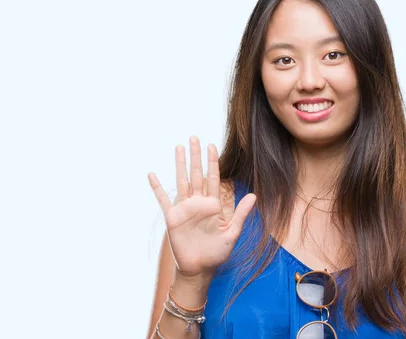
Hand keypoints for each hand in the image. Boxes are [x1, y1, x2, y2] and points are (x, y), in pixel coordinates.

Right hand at [148, 136, 256, 280]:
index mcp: (212, 205)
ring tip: (178, 148)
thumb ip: (241, 214)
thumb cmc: (217, 252)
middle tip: (194, 138)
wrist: (199, 268)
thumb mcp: (232, 233)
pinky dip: (157, 188)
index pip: (212, 179)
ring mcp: (184, 208)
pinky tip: (152, 175)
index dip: (212, 162)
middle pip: (196, 174)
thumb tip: (253, 195)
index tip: (212, 146)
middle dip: (196, 156)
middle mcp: (197, 203)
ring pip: (181, 181)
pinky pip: (163, 200)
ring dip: (180, 164)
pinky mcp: (172, 217)